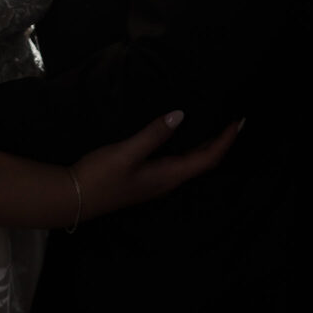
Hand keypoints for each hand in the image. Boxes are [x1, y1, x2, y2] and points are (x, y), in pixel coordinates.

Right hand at [70, 111, 240, 222]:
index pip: (207, 159)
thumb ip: (153, 134)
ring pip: (191, 164)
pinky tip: (181, 138)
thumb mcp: (126, 152)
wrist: (74, 197)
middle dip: (220, 143)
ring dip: (205, 146)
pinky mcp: (146, 178)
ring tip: (213, 126)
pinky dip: (188, 148)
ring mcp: (156, 181)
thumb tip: (181, 115)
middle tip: (232, 121)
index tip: (238, 122)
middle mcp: (168, 181)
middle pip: (203, 162)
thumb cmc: (101, 176)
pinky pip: (177, 163)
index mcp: (169, 175)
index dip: (225, 141)